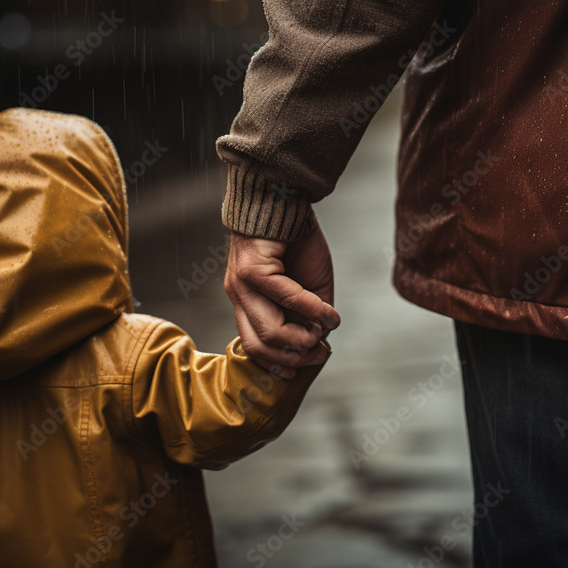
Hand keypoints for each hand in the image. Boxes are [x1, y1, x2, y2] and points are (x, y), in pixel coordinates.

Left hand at [224, 222, 340, 377]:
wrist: (285, 199)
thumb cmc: (296, 241)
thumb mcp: (309, 285)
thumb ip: (311, 313)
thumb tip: (320, 339)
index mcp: (248, 302)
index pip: (253, 344)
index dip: (277, 363)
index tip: (302, 369)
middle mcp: (239, 295)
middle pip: (257, 345)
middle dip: (291, 358)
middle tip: (319, 355)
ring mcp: (241, 284)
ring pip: (268, 330)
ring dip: (302, 339)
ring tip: (324, 333)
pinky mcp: (252, 269)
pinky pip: (285, 298)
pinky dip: (311, 310)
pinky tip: (329, 314)